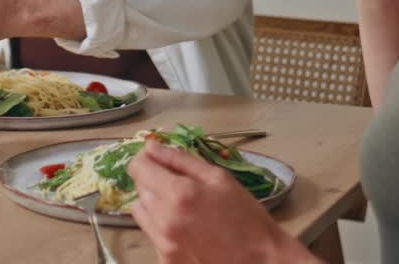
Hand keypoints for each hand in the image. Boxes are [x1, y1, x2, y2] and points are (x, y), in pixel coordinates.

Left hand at [128, 139, 309, 263]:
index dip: (145, 159)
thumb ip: (180, 160)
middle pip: (138, 189)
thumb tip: (151, 147)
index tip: (155, 159)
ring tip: (180, 206)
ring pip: (141, 211)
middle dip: (153, 181)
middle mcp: (164, 219)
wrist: (260, 259)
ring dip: (154, 203)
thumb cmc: (245, 215)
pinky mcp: (166, 259)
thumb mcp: (218, 178)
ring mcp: (163, 243)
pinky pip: (151, 233)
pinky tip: (185, 227)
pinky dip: (161, 225)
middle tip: (177, 183)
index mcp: (178, 193)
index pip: (138, 167)